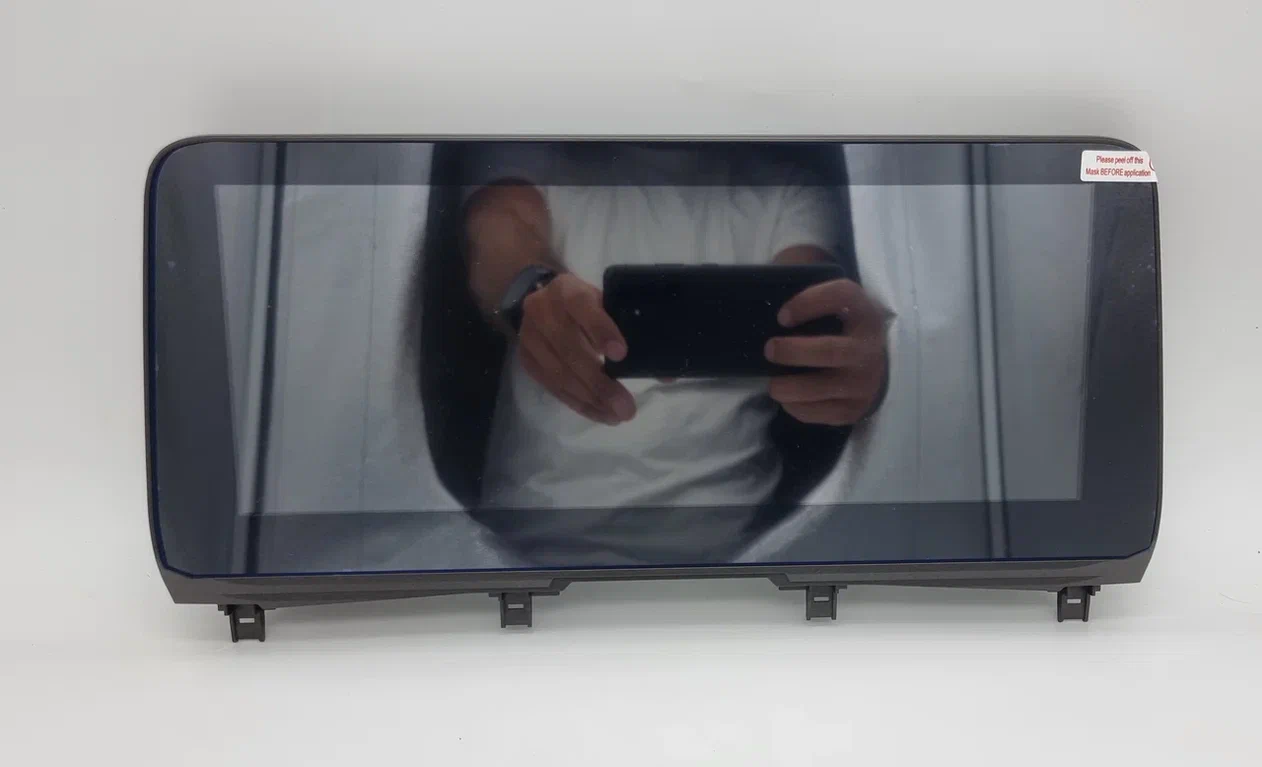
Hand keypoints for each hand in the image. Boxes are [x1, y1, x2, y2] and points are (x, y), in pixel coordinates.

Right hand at [517, 273, 636, 424]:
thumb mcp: (605, 303)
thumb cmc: (585, 304)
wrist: (541, 299)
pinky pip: (552, 387)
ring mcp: (530, 337)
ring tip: (617, 416)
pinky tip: (601, 414)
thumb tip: (666, 374)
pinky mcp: (526, 360)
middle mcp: (542, 311)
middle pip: (569, 349)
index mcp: (567, 290)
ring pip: (559, 374)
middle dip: (599, 382)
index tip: (621, 354)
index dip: (600, 330)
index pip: (581, 306)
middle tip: (626, 406)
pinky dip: (579, 404)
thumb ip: (630, 329)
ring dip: (590, 399)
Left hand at [763, 279, 887, 425]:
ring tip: (773, 384)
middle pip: (829, 350)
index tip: (782, 316)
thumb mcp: (834, 308)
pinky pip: (822, 412)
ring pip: (823, 387)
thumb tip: (766, 285)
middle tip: (769, 349)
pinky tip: (789, 399)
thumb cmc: (841, 331)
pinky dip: (798, 407)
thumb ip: (807, 294)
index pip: (842, 296)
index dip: (809, 302)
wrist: (874, 370)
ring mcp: (865, 381)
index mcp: (864, 312)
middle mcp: (870, 346)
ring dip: (790, 386)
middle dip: (793, 351)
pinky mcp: (855, 408)